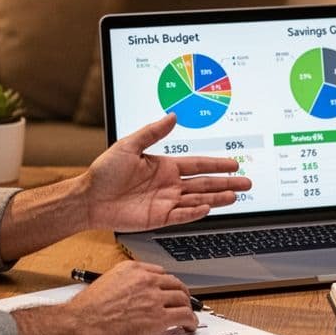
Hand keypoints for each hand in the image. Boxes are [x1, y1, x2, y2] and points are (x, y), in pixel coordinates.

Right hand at [60, 261, 197, 334]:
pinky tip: (189, 326)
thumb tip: (133, 296)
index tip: (169, 290)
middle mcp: (146, 280)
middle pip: (175, 284)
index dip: (168, 284)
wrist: (78, 325)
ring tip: (188, 316)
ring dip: (188, 308)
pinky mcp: (158, 318)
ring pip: (183, 299)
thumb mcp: (105, 284)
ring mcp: (154, 298)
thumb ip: (124, 285)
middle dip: (182, 294)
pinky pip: (185, 316)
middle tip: (183, 303)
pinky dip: (191, 321)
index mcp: (132, 269)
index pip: (160, 272)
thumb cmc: (85, 310)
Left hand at [83, 114, 252, 231]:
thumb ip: (152, 132)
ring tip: (235, 196)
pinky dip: (195, 212)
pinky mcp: (158, 218)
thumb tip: (172, 116)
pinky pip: (181, 215)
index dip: (217, 164)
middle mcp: (169, 184)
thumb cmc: (104, 172)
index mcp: (165, 166)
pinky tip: (208, 208)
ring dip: (217, 198)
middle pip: (204, 183)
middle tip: (246, 183)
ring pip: (198, 200)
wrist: (89, 198)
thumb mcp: (129, 145)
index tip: (234, 163)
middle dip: (226, 183)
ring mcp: (165, 202)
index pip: (198, 164)